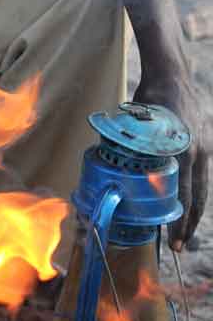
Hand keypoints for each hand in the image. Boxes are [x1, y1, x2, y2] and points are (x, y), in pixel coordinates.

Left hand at [133, 72, 208, 250]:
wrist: (171, 73)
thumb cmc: (150, 97)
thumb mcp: (136, 123)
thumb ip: (131, 146)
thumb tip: (115, 168)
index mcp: (182, 150)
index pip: (183, 194)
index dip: (178, 220)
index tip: (173, 240)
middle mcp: (199, 151)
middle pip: (197, 197)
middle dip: (188, 224)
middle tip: (179, 246)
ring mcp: (206, 146)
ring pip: (202, 187)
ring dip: (194, 210)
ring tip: (185, 232)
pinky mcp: (206, 142)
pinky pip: (202, 173)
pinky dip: (195, 190)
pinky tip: (187, 203)